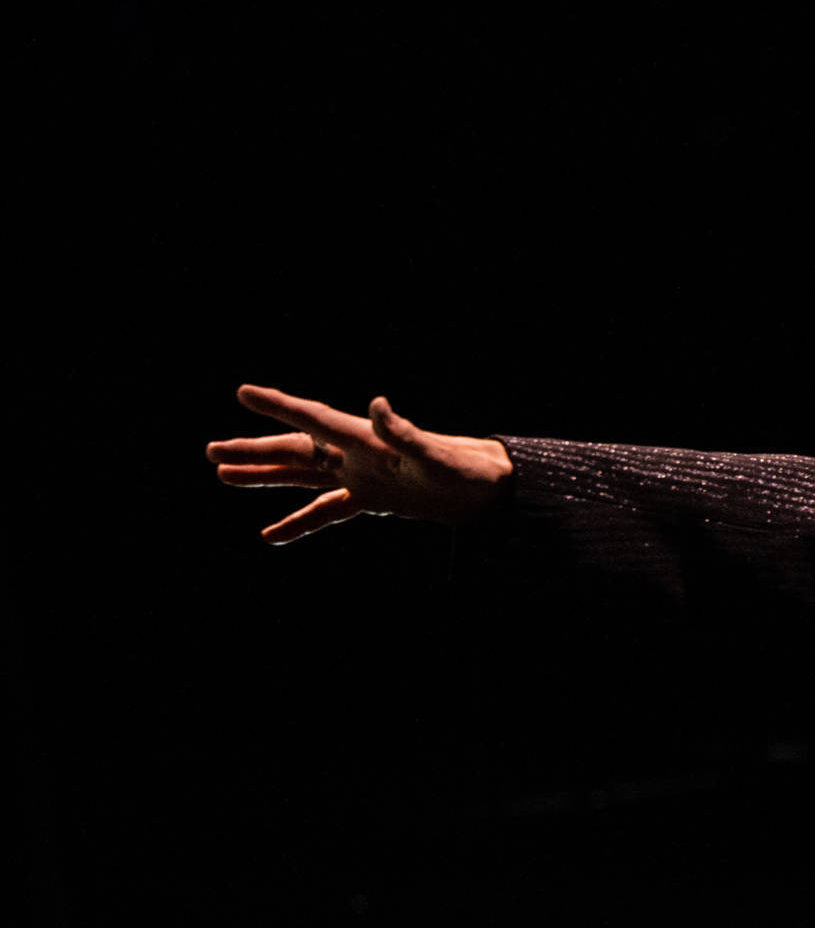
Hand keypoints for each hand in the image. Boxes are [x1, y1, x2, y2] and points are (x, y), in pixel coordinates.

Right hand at [207, 385, 514, 542]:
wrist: (490, 489)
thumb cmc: (466, 468)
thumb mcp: (434, 455)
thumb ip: (404, 433)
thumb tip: (377, 404)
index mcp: (364, 440)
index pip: (312, 419)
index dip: (278, 406)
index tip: (243, 391)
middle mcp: (356, 455)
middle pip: (294, 450)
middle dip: (253, 450)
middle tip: (210, 450)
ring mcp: (361, 476)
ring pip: (302, 476)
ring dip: (264, 476)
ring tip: (222, 475)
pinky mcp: (372, 499)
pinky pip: (326, 511)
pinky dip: (298, 521)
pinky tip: (271, 535)